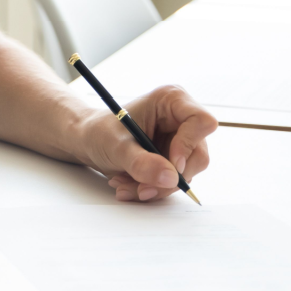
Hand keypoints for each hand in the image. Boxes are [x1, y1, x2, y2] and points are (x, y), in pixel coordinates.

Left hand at [79, 84, 216, 201]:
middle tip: (141, 188)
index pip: (202, 122)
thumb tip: (171, 178)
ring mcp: (180, 141)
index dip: (189, 145)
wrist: (87, 142)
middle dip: (169, 178)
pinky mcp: (174, 160)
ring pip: (186, 174)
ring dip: (156, 187)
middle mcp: (181, 120)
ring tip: (125, 185)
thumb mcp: (115, 146)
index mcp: (171, 101)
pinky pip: (174, 182)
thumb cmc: (99, 132)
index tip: (172, 165)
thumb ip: (141, 162)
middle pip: (198, 155)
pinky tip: (129, 185)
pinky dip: (153, 188)